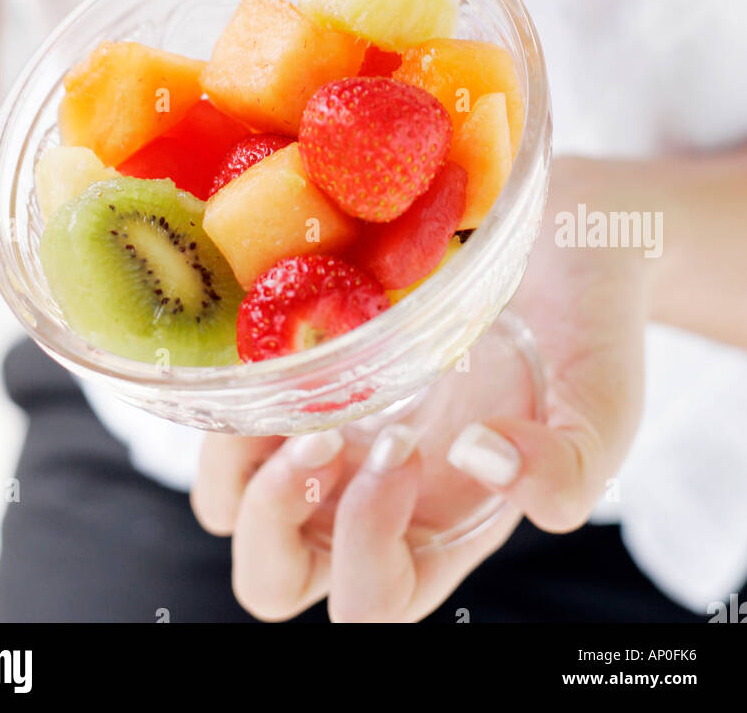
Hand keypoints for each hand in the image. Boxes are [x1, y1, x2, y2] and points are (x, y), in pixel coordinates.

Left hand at [191, 156, 653, 621]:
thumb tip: (483, 462)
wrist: (566, 227)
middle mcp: (373, 494)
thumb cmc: (590, 320)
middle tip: (322, 434)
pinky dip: (227, 395)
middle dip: (276, 520)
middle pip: (276, 578)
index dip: (363, 549)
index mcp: (445, 522)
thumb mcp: (603, 397)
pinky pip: (230, 415)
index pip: (373, 602)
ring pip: (231, 508)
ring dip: (236, 462)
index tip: (401, 446)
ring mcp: (332, 433)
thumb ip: (570, 463)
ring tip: (286, 390)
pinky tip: (273, 338)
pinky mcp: (305, 371)